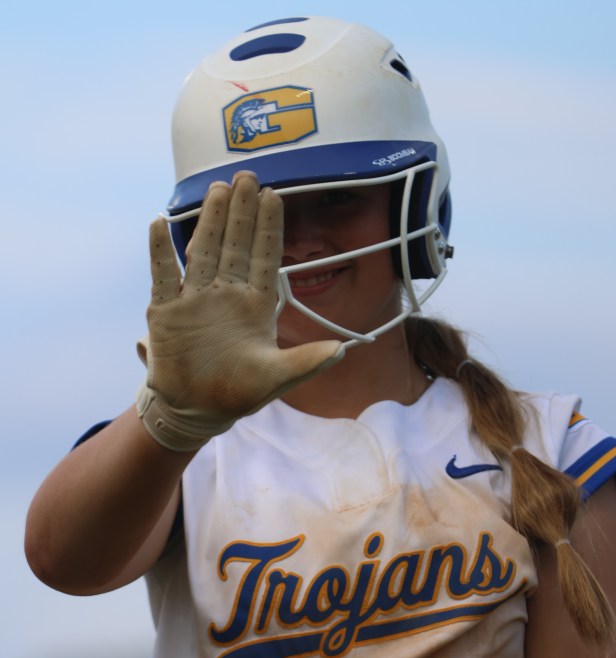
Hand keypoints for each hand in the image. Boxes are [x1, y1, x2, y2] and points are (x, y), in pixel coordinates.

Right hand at [137, 174, 343, 450]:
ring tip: (218, 190)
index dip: (268, 228)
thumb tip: (342, 350)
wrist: (198, 410)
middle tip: (247, 176)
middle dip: (241, 212)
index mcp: (255, 306)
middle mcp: (225, 295)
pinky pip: (163, 276)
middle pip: (234, 246)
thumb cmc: (239, 393)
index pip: (264, 259)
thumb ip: (307, 362)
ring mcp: (194, 300)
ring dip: (210, 222)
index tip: (275, 196)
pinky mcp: (166, 313)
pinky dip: (159, 252)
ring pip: (202, 251)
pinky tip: (159, 224)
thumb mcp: (277, 378)